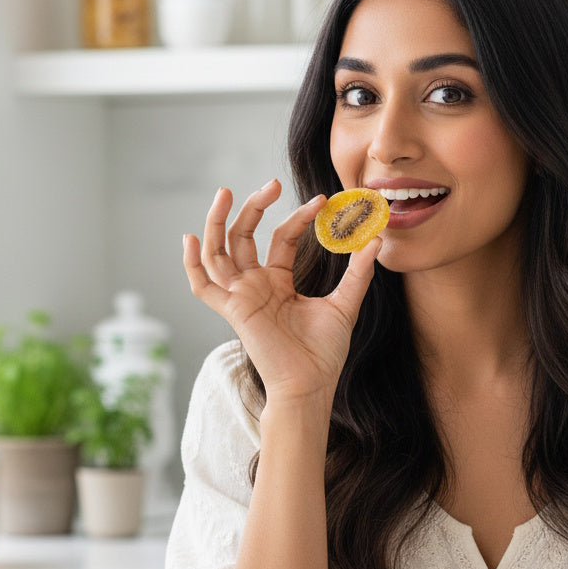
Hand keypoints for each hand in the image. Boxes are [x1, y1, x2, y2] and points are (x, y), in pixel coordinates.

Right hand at [183, 180, 381, 405]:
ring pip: (219, 252)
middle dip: (253, 207)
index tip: (322, 202)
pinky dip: (192, 264)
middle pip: (243, 236)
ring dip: (217, 222)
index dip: (298, 218)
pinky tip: (190, 239)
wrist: (311, 384)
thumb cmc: (324, 353)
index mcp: (279, 282)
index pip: (280, 238)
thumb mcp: (344, 305)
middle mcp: (256, 286)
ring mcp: (241, 297)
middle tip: (271, 184)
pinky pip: (203, 287)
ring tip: (226, 192)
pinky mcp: (233, 311)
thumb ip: (357, 272)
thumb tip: (376, 239)